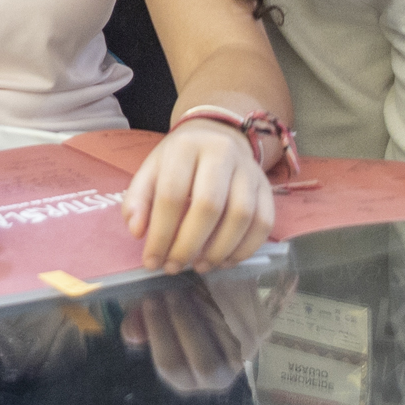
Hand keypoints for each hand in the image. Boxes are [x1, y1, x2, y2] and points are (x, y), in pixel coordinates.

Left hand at [122, 117, 273, 271]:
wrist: (218, 137)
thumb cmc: (179, 161)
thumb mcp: (151, 170)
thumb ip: (138, 198)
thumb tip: (137, 231)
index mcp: (186, 147)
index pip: (172, 194)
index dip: (161, 233)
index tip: (152, 260)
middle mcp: (222, 153)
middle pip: (209, 206)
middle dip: (189, 245)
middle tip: (174, 267)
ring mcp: (249, 170)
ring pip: (241, 216)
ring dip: (219, 250)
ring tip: (199, 266)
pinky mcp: (267, 187)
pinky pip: (264, 223)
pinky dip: (244, 249)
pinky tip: (224, 260)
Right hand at [122, 269, 286, 394]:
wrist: (217, 301)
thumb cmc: (177, 315)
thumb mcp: (154, 320)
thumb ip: (139, 325)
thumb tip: (133, 334)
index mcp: (187, 379)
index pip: (172, 365)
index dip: (159, 332)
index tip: (149, 300)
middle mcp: (219, 377)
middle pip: (205, 362)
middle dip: (184, 323)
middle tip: (170, 290)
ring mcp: (244, 356)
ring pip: (230, 339)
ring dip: (208, 308)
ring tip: (189, 281)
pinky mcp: (262, 331)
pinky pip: (249, 317)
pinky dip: (231, 296)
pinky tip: (212, 276)